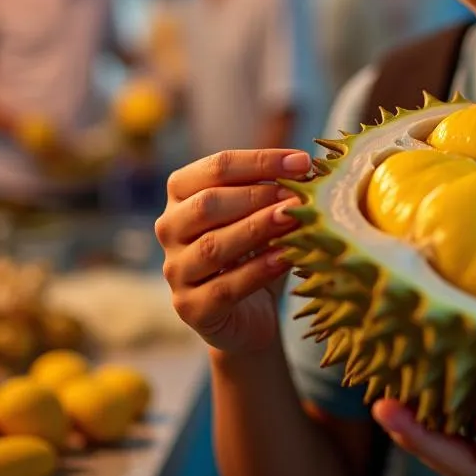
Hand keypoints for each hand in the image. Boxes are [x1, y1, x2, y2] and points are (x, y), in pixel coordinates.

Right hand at [154, 148, 310, 353]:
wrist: (249, 313)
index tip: (302, 162)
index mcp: (182, 193)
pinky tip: (286, 256)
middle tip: (298, 195)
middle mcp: (169, 229)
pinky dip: (258, 270)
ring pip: (213, 246)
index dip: (261, 162)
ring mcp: (176, 270)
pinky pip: (224, 287)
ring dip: (258, 229)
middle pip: (208, 204)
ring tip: (294, 219)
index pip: (217, 167)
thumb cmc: (256, 248)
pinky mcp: (190, 308)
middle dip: (258, 196)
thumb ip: (276, 188)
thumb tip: (306, 166)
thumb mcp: (263, 212)